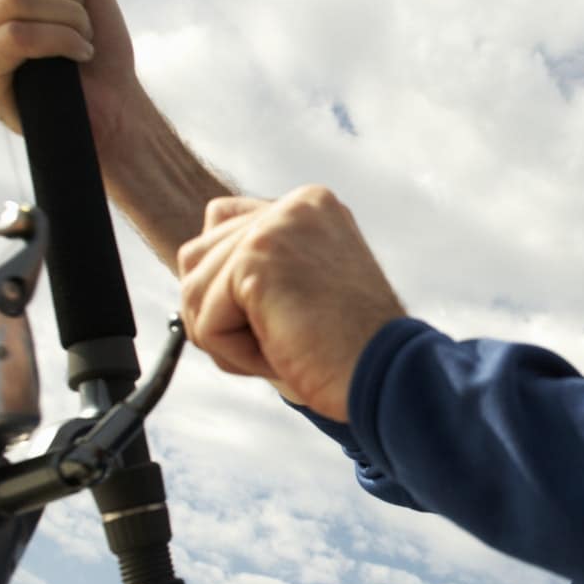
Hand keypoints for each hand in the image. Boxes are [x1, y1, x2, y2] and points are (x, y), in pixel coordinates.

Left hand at [177, 190, 406, 421]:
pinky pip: (204, 321)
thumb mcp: (304, 290)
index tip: (290, 318)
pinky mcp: (257, 259)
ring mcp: (274, 226)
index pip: (222, 225)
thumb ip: (258, 265)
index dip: (234, 289)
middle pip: (197, 258)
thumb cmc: (350, 351)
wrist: (392, 377)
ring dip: (228, 337)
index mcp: (311, 206)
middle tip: (287, 339)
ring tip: (286, 346)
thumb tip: (191, 269)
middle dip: (224, 314)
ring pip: (193, 290)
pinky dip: (235, 354)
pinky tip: (285, 352)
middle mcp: (294, 206)